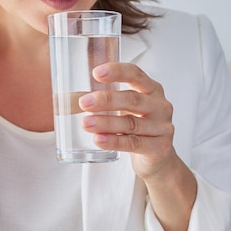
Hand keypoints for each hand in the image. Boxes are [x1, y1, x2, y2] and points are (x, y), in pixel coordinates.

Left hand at [79, 62, 196, 230]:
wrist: (159, 159)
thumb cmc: (138, 127)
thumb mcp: (128, 109)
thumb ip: (107, 100)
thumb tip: (68, 98)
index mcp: (152, 89)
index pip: (136, 75)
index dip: (117, 72)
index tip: (96, 72)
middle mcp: (160, 106)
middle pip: (133, 99)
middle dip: (106, 100)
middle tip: (83, 102)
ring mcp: (162, 127)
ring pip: (131, 123)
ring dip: (106, 123)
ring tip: (85, 123)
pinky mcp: (159, 147)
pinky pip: (133, 143)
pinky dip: (114, 141)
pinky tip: (98, 139)